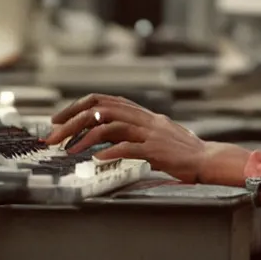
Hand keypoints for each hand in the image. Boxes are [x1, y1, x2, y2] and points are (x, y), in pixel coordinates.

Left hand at [45, 94, 210, 182]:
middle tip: (54, 135)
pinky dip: (110, 152)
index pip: (105, 100)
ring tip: (69, 150)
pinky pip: (129, 147)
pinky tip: (96, 159)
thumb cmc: (180, 151)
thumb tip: (100, 134)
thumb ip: (131, 131)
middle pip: (102, 109)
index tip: (59, 119)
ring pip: (112, 125)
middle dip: (73, 121)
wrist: (207, 159)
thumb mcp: (153, 134)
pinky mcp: (157, 150)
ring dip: (86, 137)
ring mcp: (151, 133)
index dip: (78, 106)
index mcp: (143, 114)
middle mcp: (145, 119)